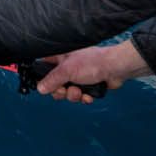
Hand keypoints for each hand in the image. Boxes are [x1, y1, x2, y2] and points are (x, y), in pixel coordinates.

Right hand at [35, 41, 150, 103]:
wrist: (115, 69)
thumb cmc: (93, 62)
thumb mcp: (67, 70)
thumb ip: (52, 80)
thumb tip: (40, 88)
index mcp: (60, 58)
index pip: (44, 67)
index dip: (42, 77)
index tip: (45, 85)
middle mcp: (67, 68)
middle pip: (54, 85)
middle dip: (61, 91)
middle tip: (65, 90)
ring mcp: (77, 77)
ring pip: (67, 93)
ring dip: (73, 95)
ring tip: (80, 92)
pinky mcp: (86, 86)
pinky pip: (79, 96)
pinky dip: (83, 97)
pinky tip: (88, 95)